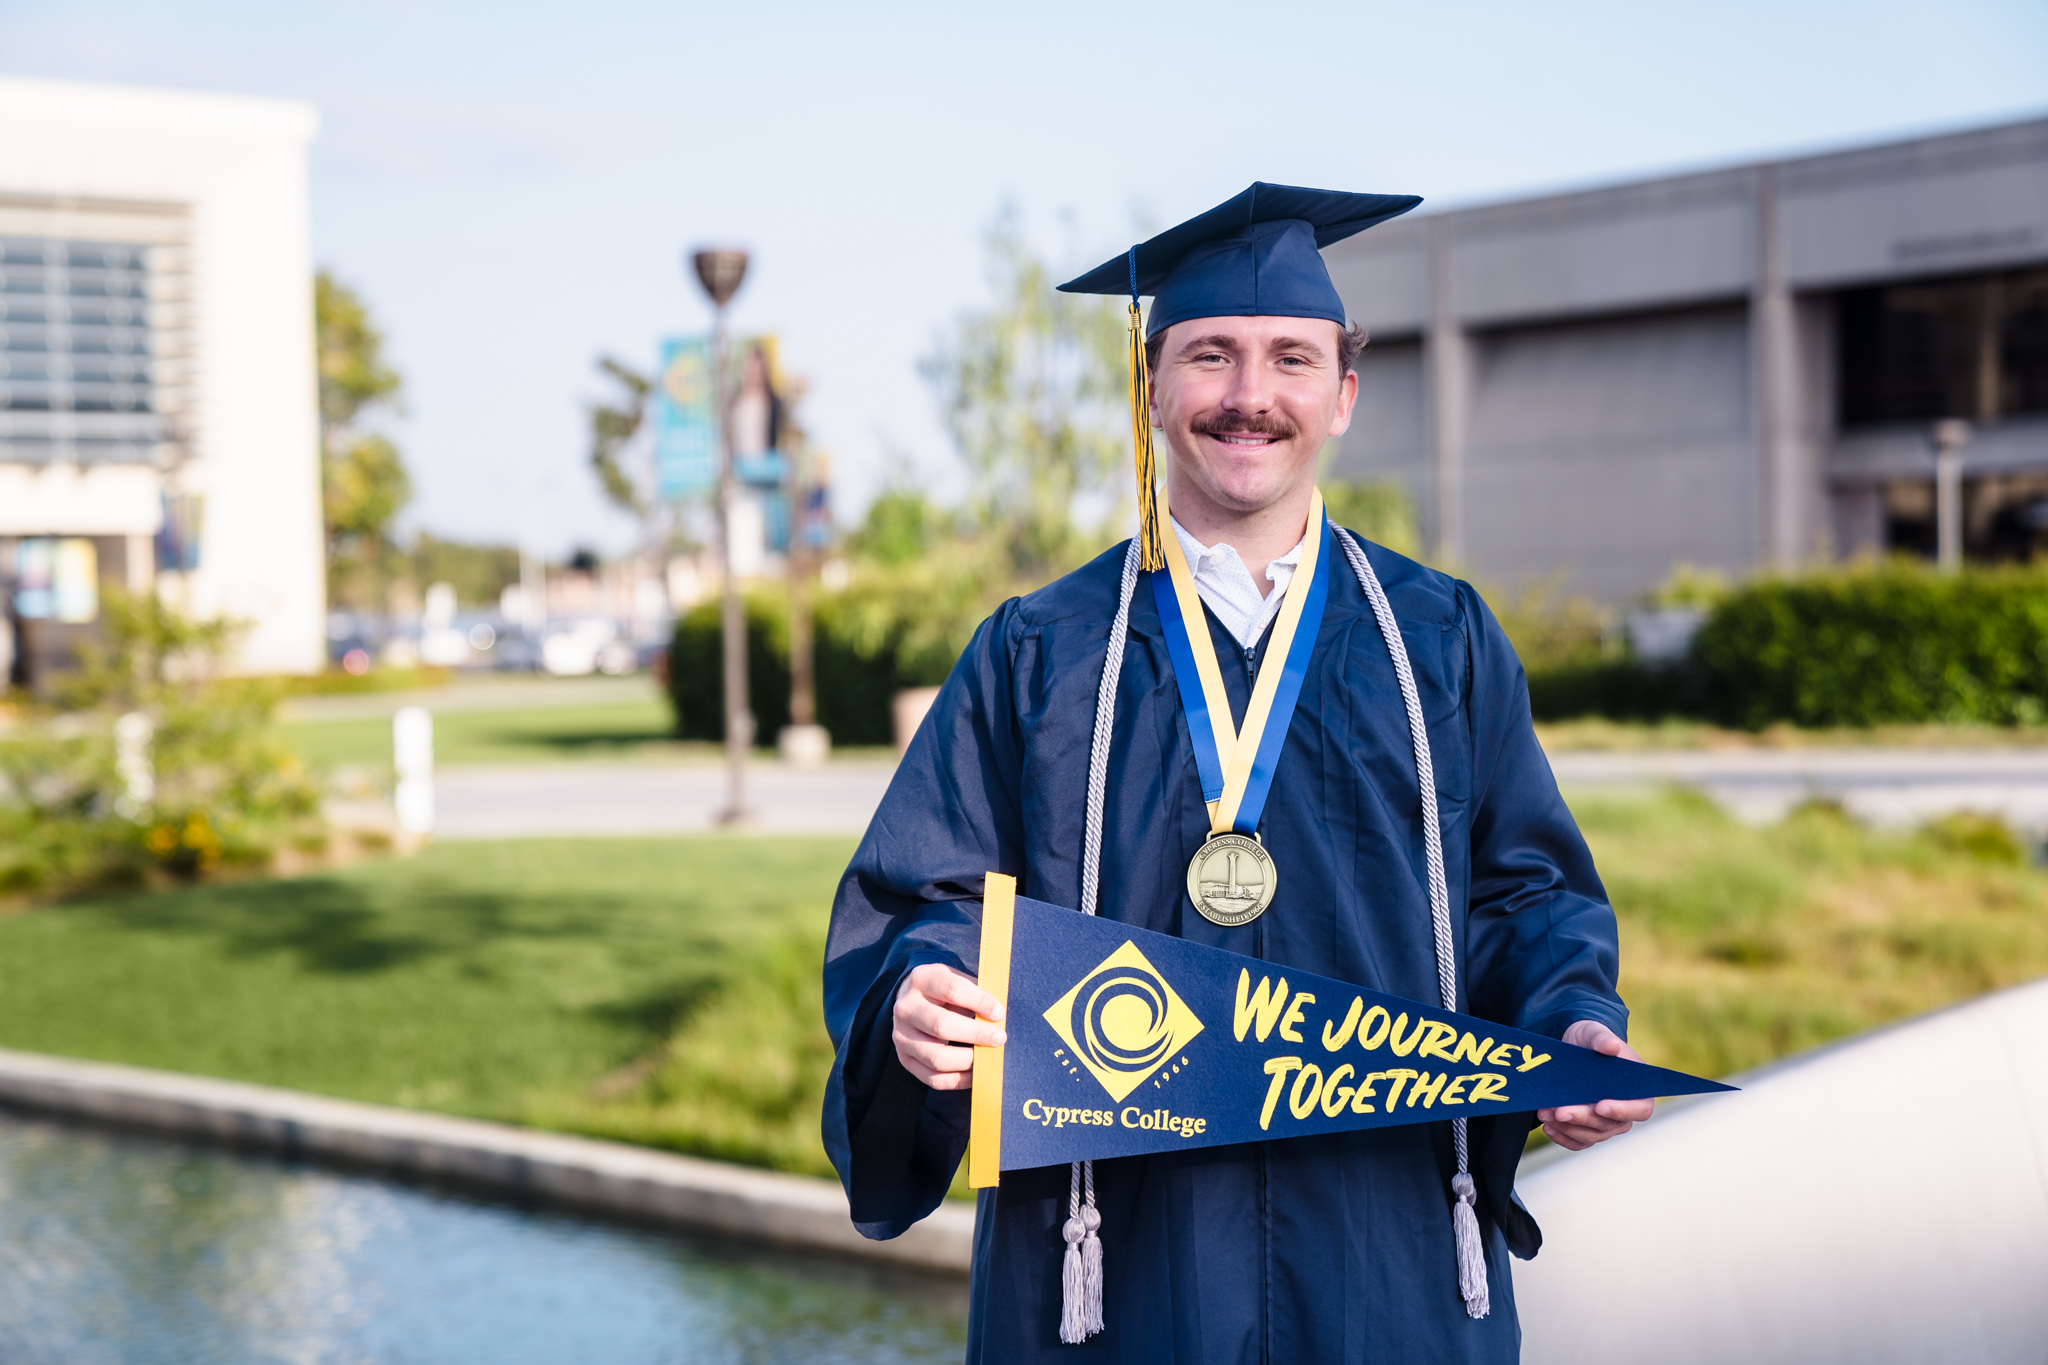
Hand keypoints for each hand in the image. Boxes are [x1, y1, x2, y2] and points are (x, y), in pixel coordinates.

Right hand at [892, 963, 1005, 1090]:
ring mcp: (901, 1036)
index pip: (953, 990)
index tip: (999, 1014)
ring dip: (968, 1061)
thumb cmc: (943, 991)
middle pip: (942, 1025)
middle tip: (1000, 1038)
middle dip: (976, 1034)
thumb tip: (1000, 1015)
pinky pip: (933, 1078)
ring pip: (936, 1057)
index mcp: (922, 979)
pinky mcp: (904, 1059)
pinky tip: (974, 1073)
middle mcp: (906, 1008)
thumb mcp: (956, 979)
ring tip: (987, 1057)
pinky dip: (958, 1080)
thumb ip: (976, 993)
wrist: (911, 1001)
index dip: (980, 1002)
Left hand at [1537, 1020, 1654, 1150]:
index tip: (1600, 1106)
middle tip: (1560, 1111)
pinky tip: (1548, 1127)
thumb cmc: (1590, 1040)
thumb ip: (1603, 1038)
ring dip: (1568, 1128)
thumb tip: (1611, 1046)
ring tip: (1545, 1114)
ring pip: (1591, 1135)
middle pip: (1609, 1125)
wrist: (1572, 1048)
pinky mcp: (1587, 1128)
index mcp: (1638, 1089)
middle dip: (1583, 1118)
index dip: (1622, 1110)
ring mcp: (1606, 1123)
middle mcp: (1625, 1110)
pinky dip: (1563, 1137)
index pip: (1640, 1109)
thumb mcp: (1594, 1032)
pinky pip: (1578, 1141)